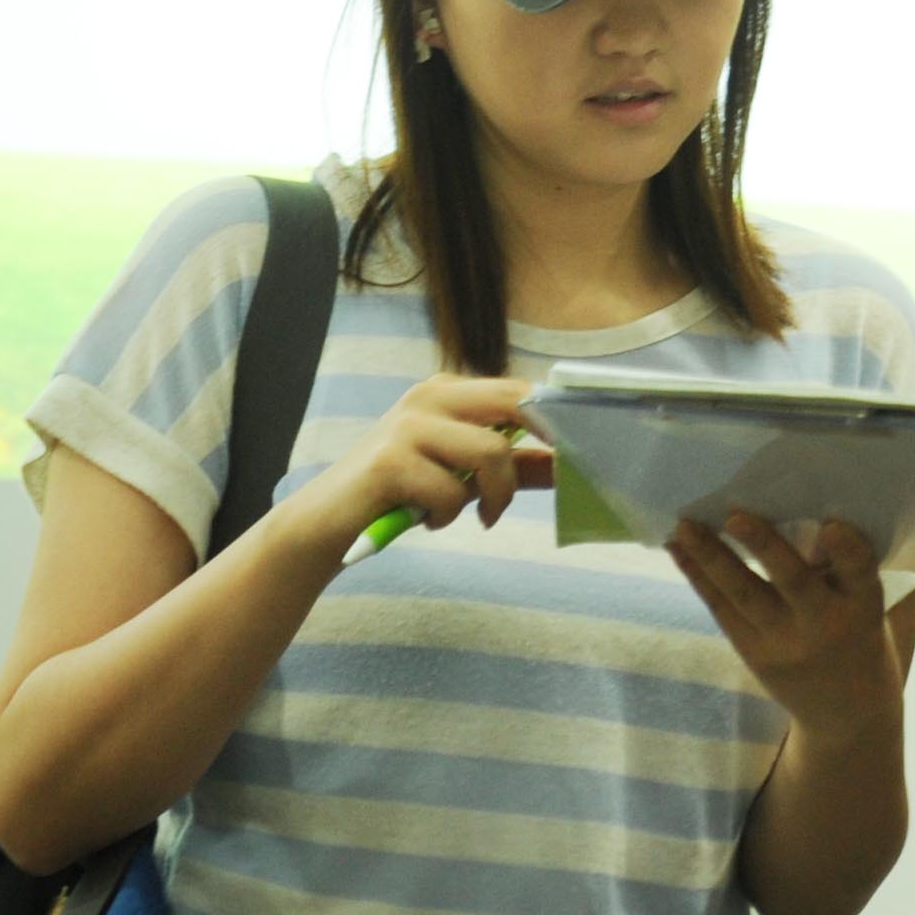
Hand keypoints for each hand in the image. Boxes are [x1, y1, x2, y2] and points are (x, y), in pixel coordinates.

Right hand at [272, 374, 549, 559]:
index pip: (522, 391)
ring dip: (494, 497)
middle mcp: (430, 395)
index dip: (560, 418)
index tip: (589, 449)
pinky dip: (449, 515)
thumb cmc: (401, 494)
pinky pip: (451, 492)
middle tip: (554, 479)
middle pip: (516, 403)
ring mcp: (408, 424)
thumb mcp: (464, 477)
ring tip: (476, 515)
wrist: (324, 523)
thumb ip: (514, 467)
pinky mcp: (389, 461)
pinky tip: (427, 519)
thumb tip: (569, 464)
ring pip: (492, 453)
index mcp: (451, 391)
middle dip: (545, 444)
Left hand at [667, 514, 902, 742]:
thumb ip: (838, 567)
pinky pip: (722, 611)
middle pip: (793, 583)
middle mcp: (825, 624)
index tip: (832, 524)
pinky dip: (699, 577)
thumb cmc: (856, 633)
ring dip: (711, 557)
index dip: (847, 550)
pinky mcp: (754, 655)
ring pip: (745, 595)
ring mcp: (785, 644)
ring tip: (684, 526)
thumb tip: (792, 513)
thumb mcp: (863, 601)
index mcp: (864, 605)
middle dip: (764, 547)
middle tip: (734, 515)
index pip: (860, 572)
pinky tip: (679, 550)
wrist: (847, 711)